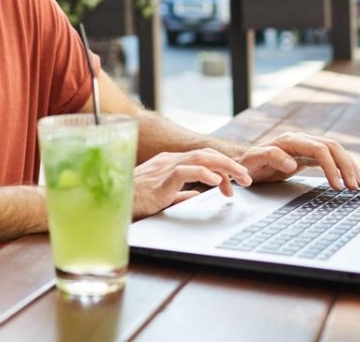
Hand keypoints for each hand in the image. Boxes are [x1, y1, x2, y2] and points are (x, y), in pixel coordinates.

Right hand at [132, 148, 251, 218]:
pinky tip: (218, 181)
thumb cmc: (133, 202)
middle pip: (206, 154)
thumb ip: (179, 194)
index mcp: (169, 163)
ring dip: (225, 167)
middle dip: (230, 164)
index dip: (221, 168)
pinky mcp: (162, 178)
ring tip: (241, 177)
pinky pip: (188, 170)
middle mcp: (169, 160)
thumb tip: (194, 195)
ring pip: (202, 158)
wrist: (113, 205)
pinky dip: (206, 174)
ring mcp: (165, 167)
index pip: (202, 158)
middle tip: (247, 178)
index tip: (232, 185)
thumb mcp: (162, 197)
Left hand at [238, 132, 359, 190]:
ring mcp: (305, 146)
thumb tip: (293, 163)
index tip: (336, 185)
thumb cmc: (247, 163)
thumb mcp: (254, 160)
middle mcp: (300, 140)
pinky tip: (351, 179)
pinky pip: (330, 158)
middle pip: (332, 147)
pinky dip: (342, 168)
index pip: (318, 149)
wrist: (243, 162)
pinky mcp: (307, 155)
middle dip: (345, 167)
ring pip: (334, 151)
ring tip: (359, 185)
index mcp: (289, 140)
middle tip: (354, 187)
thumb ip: (271, 157)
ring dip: (348, 166)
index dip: (330, 166)